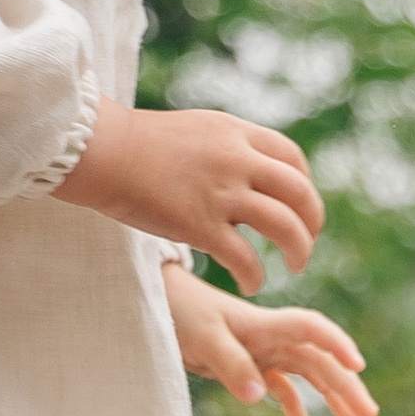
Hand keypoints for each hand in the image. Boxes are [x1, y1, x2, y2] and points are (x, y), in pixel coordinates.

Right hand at [54, 102, 322, 296]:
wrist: (102, 152)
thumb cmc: (137, 146)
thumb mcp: (194, 131)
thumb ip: (224, 148)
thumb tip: (242, 169)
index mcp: (236, 134)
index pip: (292, 159)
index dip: (305, 186)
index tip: (300, 206)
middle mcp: (237, 160)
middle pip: (299, 192)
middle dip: (312, 222)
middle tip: (307, 243)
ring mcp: (221, 192)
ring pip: (284, 225)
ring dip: (298, 250)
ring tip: (294, 267)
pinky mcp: (201, 224)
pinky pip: (245, 257)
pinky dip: (255, 275)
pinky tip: (251, 284)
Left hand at [161, 265, 376, 415]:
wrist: (154, 298)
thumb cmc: (178, 310)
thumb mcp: (201, 337)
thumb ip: (230, 364)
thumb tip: (260, 396)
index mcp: (263, 325)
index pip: (311, 329)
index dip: (337, 344)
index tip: (358, 367)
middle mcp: (268, 336)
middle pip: (317, 359)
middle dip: (345, 385)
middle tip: (368, 414)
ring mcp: (258, 349)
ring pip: (304, 371)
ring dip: (329, 393)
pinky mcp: (243, 362)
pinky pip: (275, 381)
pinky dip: (290, 398)